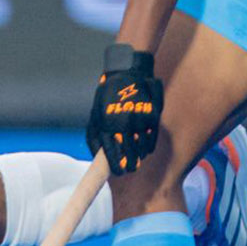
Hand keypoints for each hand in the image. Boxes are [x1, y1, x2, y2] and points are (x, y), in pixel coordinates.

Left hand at [86, 43, 162, 174]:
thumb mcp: (95, 113)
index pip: (111, 152)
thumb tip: (97, 155)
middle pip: (129, 152)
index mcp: (106, 124)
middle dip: (130, 164)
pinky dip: (149, 145)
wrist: (127, 72)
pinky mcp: (150, 115)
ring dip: (140, 155)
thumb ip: (94, 135)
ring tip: (138, 158)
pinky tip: (146, 148)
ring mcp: (137, 119)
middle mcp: (122, 123)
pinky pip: (152, 137)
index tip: (120, 172)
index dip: (116, 165)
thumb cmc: (107, 96)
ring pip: (141, 146)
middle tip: (131, 168)